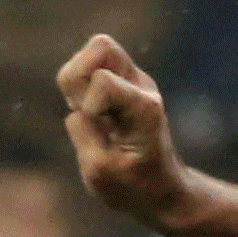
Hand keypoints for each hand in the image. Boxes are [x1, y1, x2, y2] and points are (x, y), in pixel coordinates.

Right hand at [58, 34, 198, 230]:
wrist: (162, 191)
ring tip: (88, 114)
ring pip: (94, 51)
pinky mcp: (122, 85)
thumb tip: (75, 109)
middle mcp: (142, 86)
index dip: (90, 107)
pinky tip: (91, 116)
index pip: (103, 81)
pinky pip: (91, 68)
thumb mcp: (101, 173)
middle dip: (78, 78)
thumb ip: (83, 133)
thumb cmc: (135, 186)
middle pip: (101, 45)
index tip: (104, 134)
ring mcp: (134, 82)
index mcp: (144, 108)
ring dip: (78, 81)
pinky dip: (80, 88)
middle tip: (86, 112)